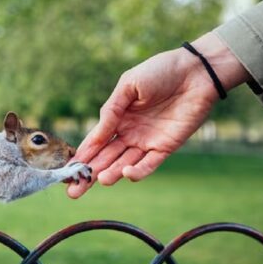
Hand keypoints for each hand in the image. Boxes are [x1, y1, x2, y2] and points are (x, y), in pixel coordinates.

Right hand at [67, 32, 250, 197]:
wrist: (196, 72)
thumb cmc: (160, 71)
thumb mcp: (129, 86)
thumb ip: (111, 110)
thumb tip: (96, 135)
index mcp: (117, 118)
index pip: (95, 142)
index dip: (81, 157)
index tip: (66, 172)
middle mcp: (129, 133)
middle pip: (105, 158)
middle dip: (89, 175)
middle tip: (74, 192)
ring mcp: (146, 142)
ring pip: (123, 164)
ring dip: (110, 174)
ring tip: (99, 181)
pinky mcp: (165, 147)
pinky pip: (148, 165)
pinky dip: (137, 172)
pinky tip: (125, 173)